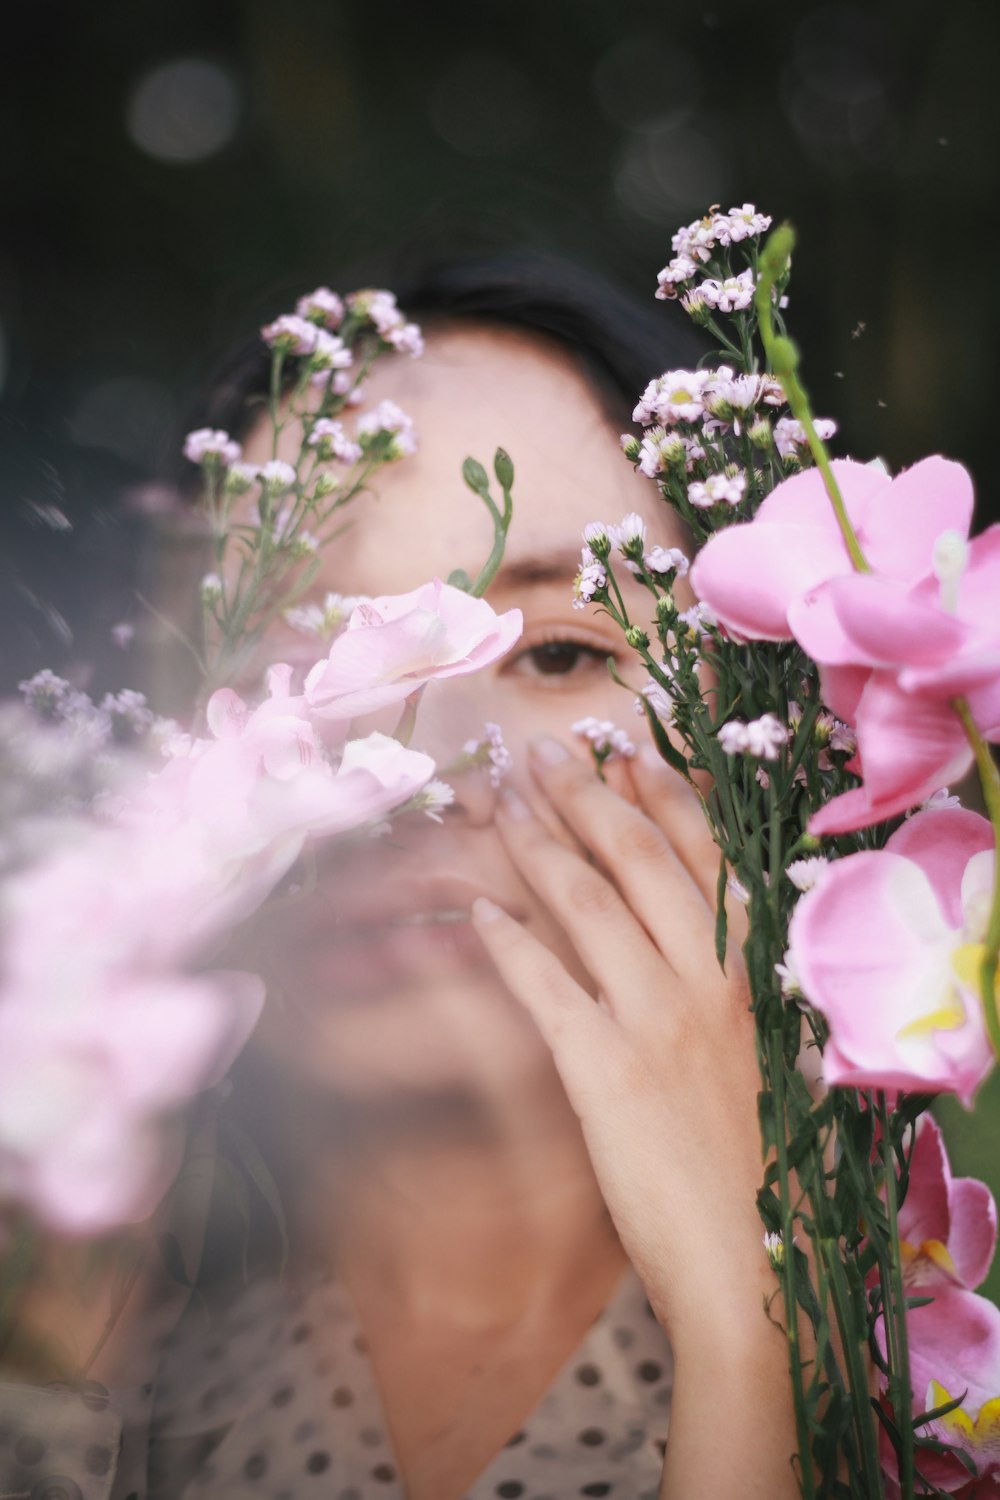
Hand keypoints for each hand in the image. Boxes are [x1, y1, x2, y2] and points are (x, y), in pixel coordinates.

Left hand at [472, 734, 764, 1338]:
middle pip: (640, 859)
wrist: (753, 1261)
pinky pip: (546, 987)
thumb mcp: (753, 1052)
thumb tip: (671, 930)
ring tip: (503, 801)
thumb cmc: (755, 1159)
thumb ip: (717, 986)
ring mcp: (659, 1021)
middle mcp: (711, 980)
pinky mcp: (607, 1071)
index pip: (705, 857)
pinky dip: (509, 942)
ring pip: (590, 904)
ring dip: (539, 843)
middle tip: (542, 751)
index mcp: (751, 973)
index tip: (621, 753)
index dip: (659, 795)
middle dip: (586, 794)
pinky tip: (477, 912)